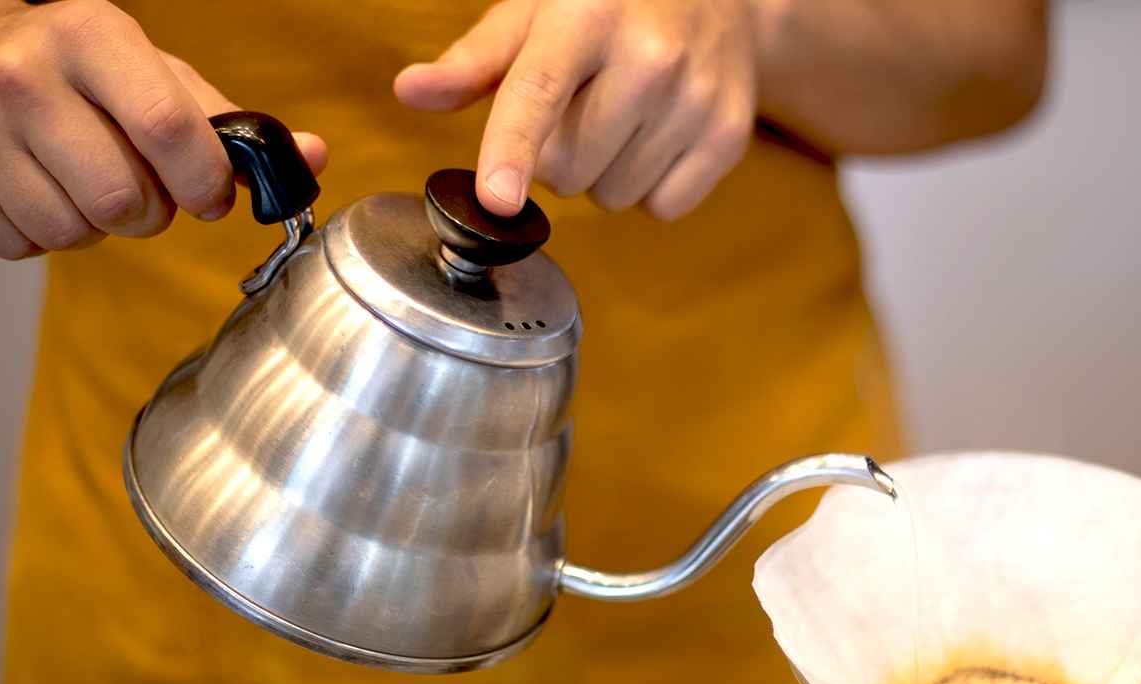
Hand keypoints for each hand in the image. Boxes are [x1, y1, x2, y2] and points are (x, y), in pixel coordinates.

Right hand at [0, 0, 325, 258]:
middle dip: (150, 209)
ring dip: (97, 225)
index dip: (205, 181)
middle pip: (124, 199)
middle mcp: (20, 77)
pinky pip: (25, 246)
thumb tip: (311, 159)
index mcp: (87, 36)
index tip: (211, 194)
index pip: (168, 130)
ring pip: (75, 231)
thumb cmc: (71, 67)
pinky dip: (45, 235)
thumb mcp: (151, 70)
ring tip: (82, 181)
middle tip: (138, 185)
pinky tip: (38, 189)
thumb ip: (229, 123)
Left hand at [394, 0, 756, 220]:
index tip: (499, 197)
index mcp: (588, 16)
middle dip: (557, 157)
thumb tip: (411, 91)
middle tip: (579, 109)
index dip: (513, 150)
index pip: (539, 93)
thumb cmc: (612, 4)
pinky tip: (655, 136)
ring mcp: (696, 97)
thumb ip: (475, 61)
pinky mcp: (729, 134)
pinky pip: (662, 206)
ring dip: (603, 174)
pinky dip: (649, 187)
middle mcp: (650, 55)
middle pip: (568, 167)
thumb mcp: (537, 13)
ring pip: (612, 194)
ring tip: (622, 118)